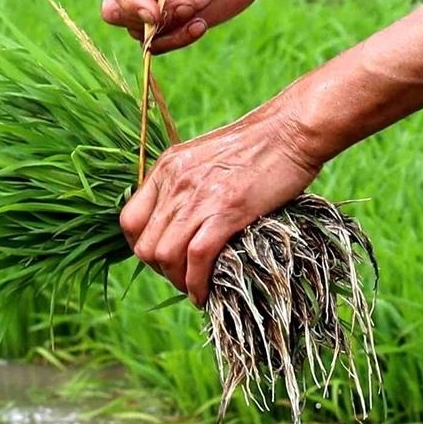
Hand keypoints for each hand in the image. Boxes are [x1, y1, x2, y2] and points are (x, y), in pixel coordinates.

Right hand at [101, 0, 274, 54]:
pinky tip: (202, 23)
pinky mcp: (165, 23)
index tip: (154, 10)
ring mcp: (148, 1)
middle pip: (115, 10)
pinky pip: (157, 44)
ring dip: (174, 22)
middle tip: (189, 5)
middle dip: (151, 16)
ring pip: (138, 30)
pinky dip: (180, 38)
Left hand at [122, 109, 324, 305]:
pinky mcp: (227, 210)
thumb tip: (186, 221)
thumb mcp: (209, 157)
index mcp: (167, 167)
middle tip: (185, 278)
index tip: (165, 260)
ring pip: (166, 256)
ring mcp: (199, 196)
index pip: (130, 221)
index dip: (143, 248)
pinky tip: (207, 293)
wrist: (292, 130)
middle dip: (160, 271)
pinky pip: (197, 257)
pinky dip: (198, 283)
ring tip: (196, 289)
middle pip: (144, 245)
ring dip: (178, 282)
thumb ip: (189, 184)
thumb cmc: (260, 146)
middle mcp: (175, 181)